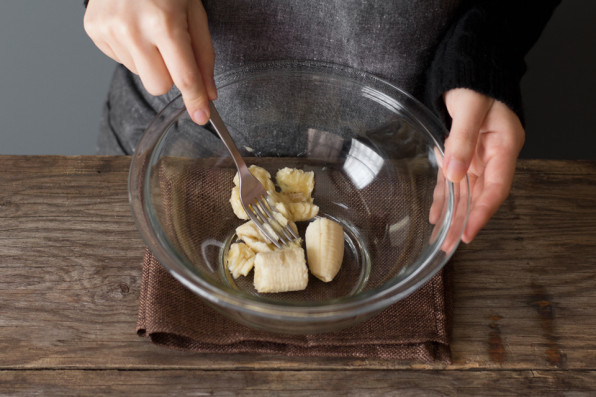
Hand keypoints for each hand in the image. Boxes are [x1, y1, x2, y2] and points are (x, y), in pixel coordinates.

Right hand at [84, 0, 215, 124]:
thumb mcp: (195, 13)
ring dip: (149, 60)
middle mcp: (133, 29)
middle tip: (169, 50)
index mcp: (164, 23)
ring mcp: (109, 30)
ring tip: (148, 31)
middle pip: (158, 86)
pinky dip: (131, 50)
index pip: (183, 77)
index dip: (195, 101)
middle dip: (169, 76)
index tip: (201, 116)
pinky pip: (121, 61)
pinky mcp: (93, 30)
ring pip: (140, 75)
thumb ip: (204, 56)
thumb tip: (208, 93)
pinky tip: (132, 27)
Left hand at [442, 88, 524, 242]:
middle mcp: (492, 154)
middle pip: (480, 194)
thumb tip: (454, 174)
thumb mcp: (470, 108)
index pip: (496, 187)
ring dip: (453, 212)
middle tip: (450, 243)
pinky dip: (444, 195)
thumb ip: (462, 140)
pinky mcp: (461, 152)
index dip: (482, 212)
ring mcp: (476, 154)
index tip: (468, 233)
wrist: (468, 66)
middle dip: (465, 220)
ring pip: (465, 191)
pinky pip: (453, 179)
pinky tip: (435, 213)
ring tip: (441, 236)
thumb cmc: (475, 81)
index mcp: (504, 145)